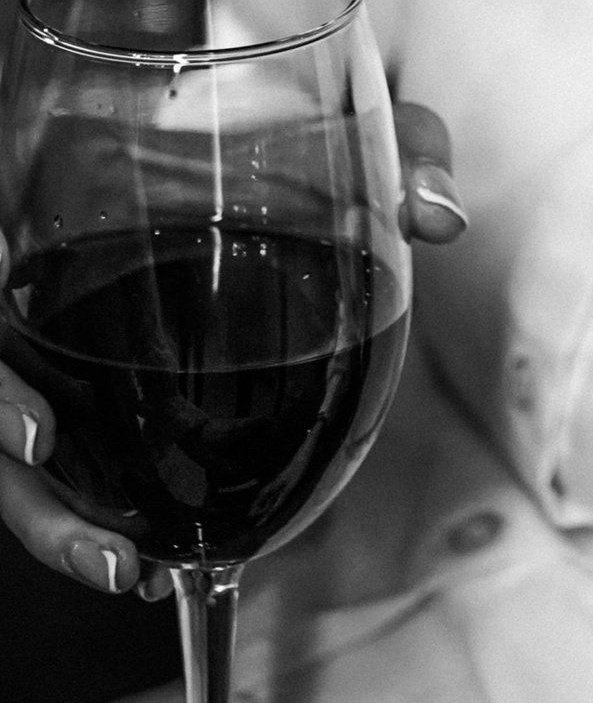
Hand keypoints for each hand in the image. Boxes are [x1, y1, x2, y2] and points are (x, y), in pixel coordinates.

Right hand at [0, 103, 462, 604]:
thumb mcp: (353, 129)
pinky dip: (98, 509)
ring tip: (132, 576)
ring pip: (22, 448)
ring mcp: (71, 339)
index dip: (1, 384)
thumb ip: (402, 152)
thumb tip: (438, 219)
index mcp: (81, 205)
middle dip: (36, 498)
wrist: (267, 127)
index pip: (5, 308)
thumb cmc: (294, 131)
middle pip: (3, 393)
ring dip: (59, 523)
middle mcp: (58, 280)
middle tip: (113, 559)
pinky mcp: (105, 386)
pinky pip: (78, 457)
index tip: (41, 433)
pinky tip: (158, 559)